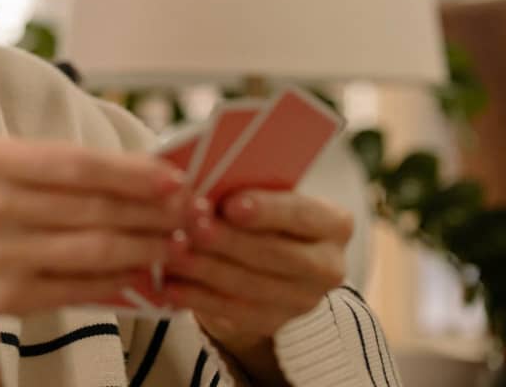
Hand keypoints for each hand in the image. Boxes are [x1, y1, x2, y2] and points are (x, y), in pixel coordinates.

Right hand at [0, 136, 195, 314]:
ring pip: (93, 249)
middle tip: (194, 212)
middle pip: (92, 207)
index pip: (75, 162)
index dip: (131, 171)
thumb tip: (145, 173)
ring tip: (179, 243)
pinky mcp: (6, 297)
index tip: (175, 176)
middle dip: (153, 211)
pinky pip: (79, 287)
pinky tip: (145, 274)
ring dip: (147, 247)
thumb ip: (59, 169)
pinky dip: (119, 280)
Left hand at [163, 190, 352, 381]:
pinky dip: (198, 297)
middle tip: (190, 226)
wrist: (267, 255)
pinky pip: (233, 312)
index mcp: (334, 224)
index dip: (266, 210)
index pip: (302, 214)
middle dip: (227, 240)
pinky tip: (171, 286)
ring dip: (205, 269)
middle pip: (274, 254)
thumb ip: (245, 185)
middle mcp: (328, 266)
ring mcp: (304, 300)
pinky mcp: (275, 324)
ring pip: (249, 285)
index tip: (230, 205)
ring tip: (172, 252)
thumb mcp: (262, 191)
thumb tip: (207, 182)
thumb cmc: (260, 209)